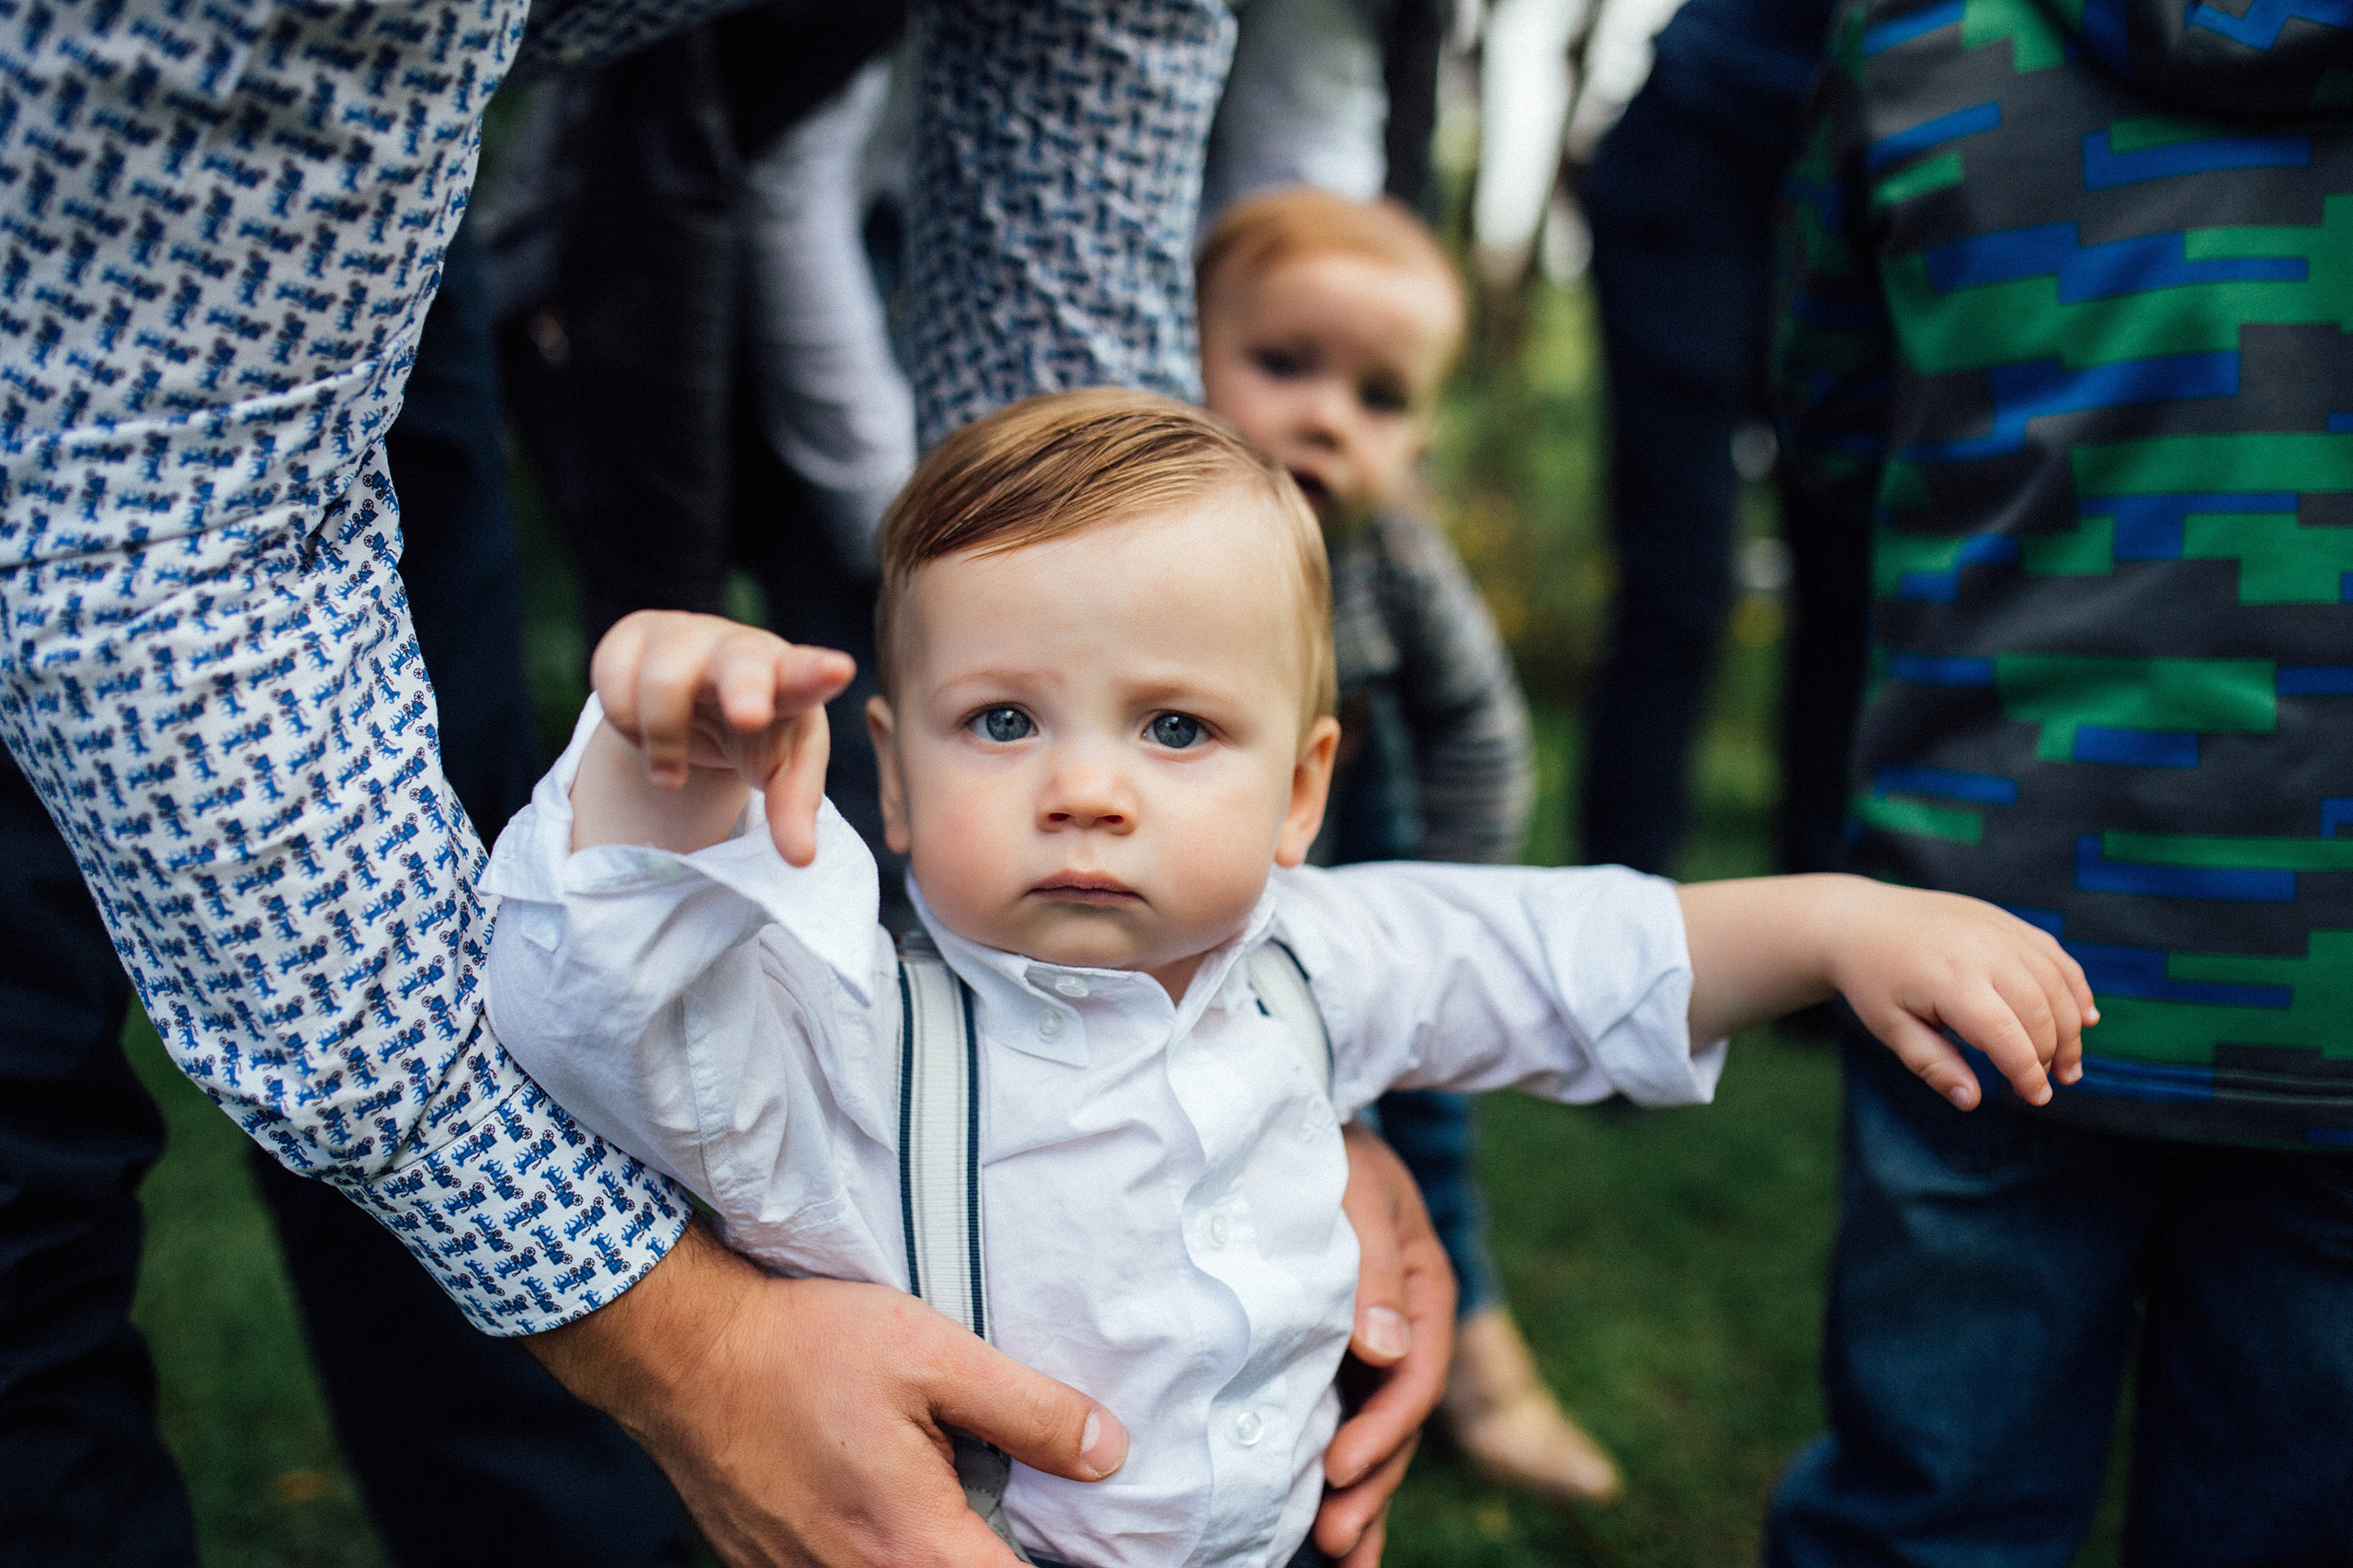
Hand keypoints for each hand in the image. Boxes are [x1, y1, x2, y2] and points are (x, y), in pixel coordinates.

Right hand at [525, 1222, 1128, 1567]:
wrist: (685, 1354)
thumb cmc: (801, 1349)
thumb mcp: (932, 1354)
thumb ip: (1028, 1411)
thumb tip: (1105, 1451)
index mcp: (913, 1546)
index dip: (1071, 1566)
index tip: (1088, 1540)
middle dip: (1000, 1554)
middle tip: (1025, 1510)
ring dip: (945, 1550)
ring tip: (956, 1499)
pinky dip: (889, 1549)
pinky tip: (893, 1502)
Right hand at [580, 611, 854, 864]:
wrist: (695, 699)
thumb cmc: (754, 733)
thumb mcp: (779, 769)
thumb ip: (793, 809)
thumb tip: (801, 859)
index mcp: (788, 679)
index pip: (806, 674)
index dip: (818, 673)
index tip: (838, 671)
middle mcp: (739, 649)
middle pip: (742, 664)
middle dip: (745, 689)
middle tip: (749, 718)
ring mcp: (685, 635)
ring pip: (664, 682)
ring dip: (662, 739)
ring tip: (668, 771)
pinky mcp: (634, 634)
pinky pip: (614, 679)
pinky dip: (624, 721)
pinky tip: (640, 728)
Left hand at [1318, 1120, 1456, 1564]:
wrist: (1296, 1118)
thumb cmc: (1327, 1145)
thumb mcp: (1358, 1188)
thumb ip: (1374, 1263)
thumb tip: (1383, 1350)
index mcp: (1423, 1287)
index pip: (1413, 1373)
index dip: (1382, 1428)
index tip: (1337, 1468)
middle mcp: (1402, 1326)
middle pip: (1397, 1421)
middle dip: (1370, 1484)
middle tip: (1333, 1538)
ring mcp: (1367, 1344)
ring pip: (1374, 1434)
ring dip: (1360, 1498)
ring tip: (1338, 1557)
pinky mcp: (1329, 1353)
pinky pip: (1341, 1420)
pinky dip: (1337, 1476)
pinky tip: (1317, 1531)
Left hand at [1821, 880, 2094, 1109]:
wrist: (1860, 920)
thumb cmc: (1873, 980)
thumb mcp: (1891, 1028)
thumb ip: (1934, 1065)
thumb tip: (1972, 1100)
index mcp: (1950, 979)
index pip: (2006, 1035)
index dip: (2028, 1071)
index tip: (2038, 1098)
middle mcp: (1983, 949)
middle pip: (2041, 1010)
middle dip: (2055, 1052)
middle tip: (2054, 1082)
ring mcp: (1999, 930)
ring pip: (2057, 983)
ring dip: (2072, 1025)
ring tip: (2069, 1062)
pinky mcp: (2007, 921)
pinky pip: (2055, 956)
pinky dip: (2075, 987)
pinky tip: (2084, 1017)